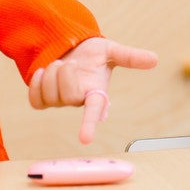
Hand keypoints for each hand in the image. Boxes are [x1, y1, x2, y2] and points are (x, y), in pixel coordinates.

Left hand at [30, 37, 157, 143]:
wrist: (70, 50)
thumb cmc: (93, 54)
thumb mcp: (111, 51)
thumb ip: (130, 57)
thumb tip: (155, 59)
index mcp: (97, 94)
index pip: (94, 111)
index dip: (89, 124)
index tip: (85, 139)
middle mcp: (79, 102)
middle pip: (67, 97)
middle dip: (64, 74)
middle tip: (68, 63)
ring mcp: (60, 103)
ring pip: (50, 96)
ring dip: (51, 74)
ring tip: (59, 63)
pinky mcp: (44, 101)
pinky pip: (35, 100)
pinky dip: (36, 83)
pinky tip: (42, 71)